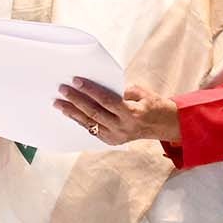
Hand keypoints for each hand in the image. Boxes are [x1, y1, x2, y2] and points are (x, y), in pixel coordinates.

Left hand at [54, 77, 180, 146]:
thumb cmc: (152, 104)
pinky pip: (92, 130)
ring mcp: (116, 137)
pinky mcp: (112, 141)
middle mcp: (122, 127)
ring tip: (59, 104)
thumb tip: (99, 85)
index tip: (76, 81)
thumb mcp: (141, 93)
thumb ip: (121, 90)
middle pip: (94, 113)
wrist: (163, 125)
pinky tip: (70, 113)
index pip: (106, 100)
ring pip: (90, 124)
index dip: (90, 90)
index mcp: (131, 113)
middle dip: (76, 100)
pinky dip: (81, 121)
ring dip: (72, 113)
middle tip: (62, 90)